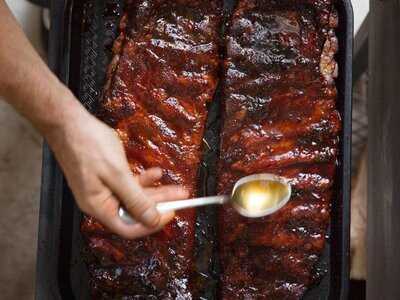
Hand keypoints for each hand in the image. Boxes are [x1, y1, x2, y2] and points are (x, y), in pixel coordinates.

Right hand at [44, 96, 188, 238]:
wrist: (68, 122)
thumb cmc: (89, 145)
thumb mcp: (117, 173)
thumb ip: (136, 199)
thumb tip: (152, 220)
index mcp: (99, 207)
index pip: (129, 228)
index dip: (152, 223)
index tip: (172, 213)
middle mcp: (101, 202)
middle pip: (136, 212)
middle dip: (161, 204)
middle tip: (182, 197)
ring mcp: (104, 189)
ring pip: (136, 197)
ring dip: (156, 191)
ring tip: (178, 187)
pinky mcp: (107, 178)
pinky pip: (129, 184)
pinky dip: (143, 179)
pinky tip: (156, 172)